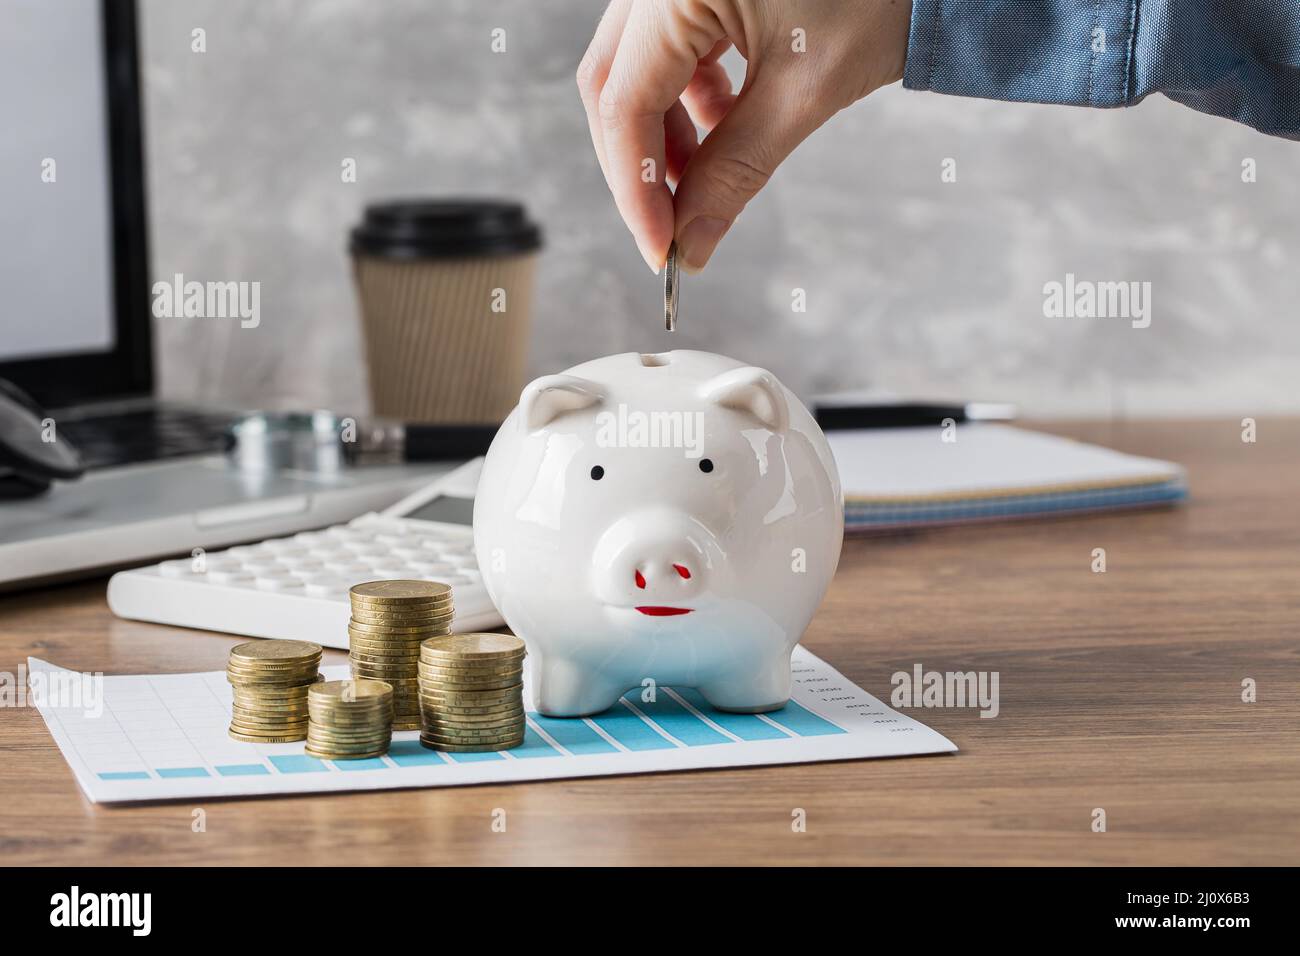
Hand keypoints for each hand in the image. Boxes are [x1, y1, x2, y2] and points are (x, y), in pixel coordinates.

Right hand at [577, 0, 911, 272]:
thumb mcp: (804, 92)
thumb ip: (735, 171)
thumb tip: (689, 244)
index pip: (623, 101)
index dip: (637, 187)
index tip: (661, 249)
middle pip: (614, 84)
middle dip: (642, 165)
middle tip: (673, 228)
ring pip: (637, 71)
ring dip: (664, 136)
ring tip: (708, 179)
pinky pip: (668, 51)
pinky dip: (688, 100)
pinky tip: (724, 127)